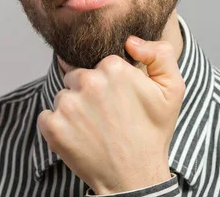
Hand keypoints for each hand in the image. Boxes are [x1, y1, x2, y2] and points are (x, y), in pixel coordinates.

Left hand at [37, 36, 184, 193]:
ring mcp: (68, 104)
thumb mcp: (172, 91)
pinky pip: (46, 116)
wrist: (134, 178)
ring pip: (63, 97)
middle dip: (88, 93)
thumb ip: (160, 55)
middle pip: (77, 77)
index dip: (110, 83)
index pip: (100, 65)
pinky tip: (78, 137)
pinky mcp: (53, 126)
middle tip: (107, 116)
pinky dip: (57, 126)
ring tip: (94, 129)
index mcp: (114, 68)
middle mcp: (88, 82)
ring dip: (73, 110)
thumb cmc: (152, 134)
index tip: (120, 100)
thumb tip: (130, 41)